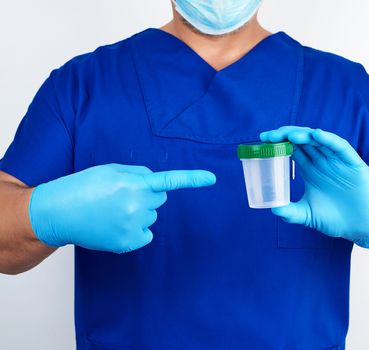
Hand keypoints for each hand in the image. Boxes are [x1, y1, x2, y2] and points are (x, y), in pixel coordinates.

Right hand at [29, 164, 215, 252]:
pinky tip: (116, 225)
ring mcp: (133, 226)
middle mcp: (137, 205)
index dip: (193, 179)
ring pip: (151, 216)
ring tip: (112, 211)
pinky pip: (145, 234)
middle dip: (148, 195)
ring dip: (139, 212)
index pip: (169, 181)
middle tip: (123, 195)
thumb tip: (156, 181)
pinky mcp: (128, 243)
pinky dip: (136, 230)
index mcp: (133, 184)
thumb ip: (137, 173)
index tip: (212, 178)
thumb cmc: (83, 187)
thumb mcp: (110, 170)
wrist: (59, 212)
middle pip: (160, 199)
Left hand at [260, 126, 368, 248]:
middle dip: (286, 135)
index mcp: (311, 170)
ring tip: (290, 135)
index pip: (293, 149)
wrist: (361, 228)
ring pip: (319, 140)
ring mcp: (338, 161)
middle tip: (270, 136)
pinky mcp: (354, 164)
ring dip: (305, 135)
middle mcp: (323, 162)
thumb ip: (290, 212)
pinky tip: (316, 135)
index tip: (263, 140)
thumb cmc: (335, 219)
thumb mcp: (307, 215)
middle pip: (303, 141)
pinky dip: (329, 140)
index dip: (279, 142)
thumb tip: (273, 208)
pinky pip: (340, 147)